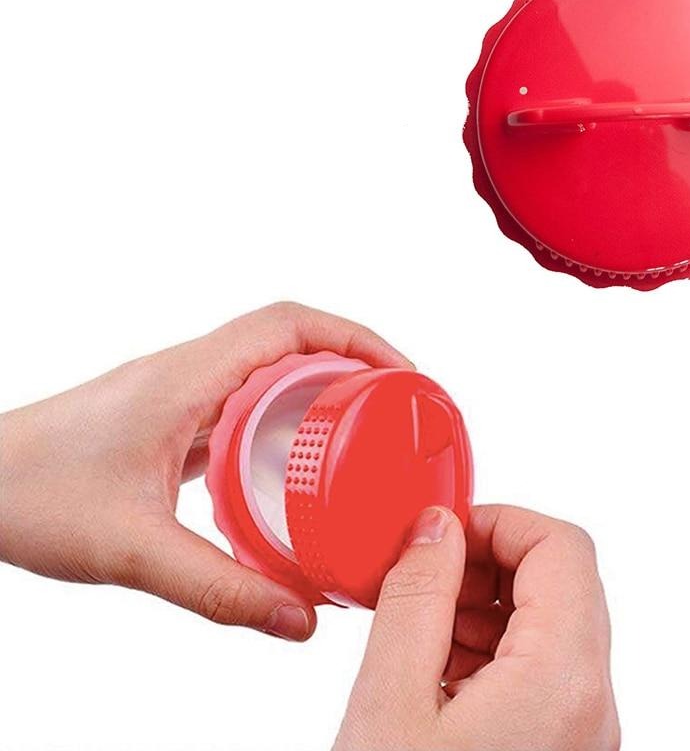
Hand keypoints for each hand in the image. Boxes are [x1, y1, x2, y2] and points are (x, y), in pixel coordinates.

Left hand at [0, 303, 409, 640]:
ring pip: (267, 366)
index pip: (289, 325)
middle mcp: (187, 372)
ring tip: (361, 428)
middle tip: (396, 405)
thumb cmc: (30, 496)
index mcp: (186, 379)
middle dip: (353, 359)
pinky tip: (294, 460)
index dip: (355, 337)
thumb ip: (220, 590)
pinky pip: (241, 398)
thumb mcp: (134, 550)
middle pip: (290, 338)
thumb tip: (300, 617)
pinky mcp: (170, 416)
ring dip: (319, 384)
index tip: (400, 371)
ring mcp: (178, 390)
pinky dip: (282, 415)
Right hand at [334, 505, 619, 749]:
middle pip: (560, 581)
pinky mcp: (559, 747)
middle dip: (486, 563)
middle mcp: (590, 707)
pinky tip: (436, 672)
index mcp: (562, 683)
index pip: (561, 547)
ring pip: (549, 622)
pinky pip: (537, 667)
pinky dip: (486, 648)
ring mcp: (581, 732)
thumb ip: (418, 594)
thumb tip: (436, 528)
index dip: (499, 521)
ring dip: (483, 605)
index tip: (444, 531)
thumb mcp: (392, 700)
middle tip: (424, 578)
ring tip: (421, 629)